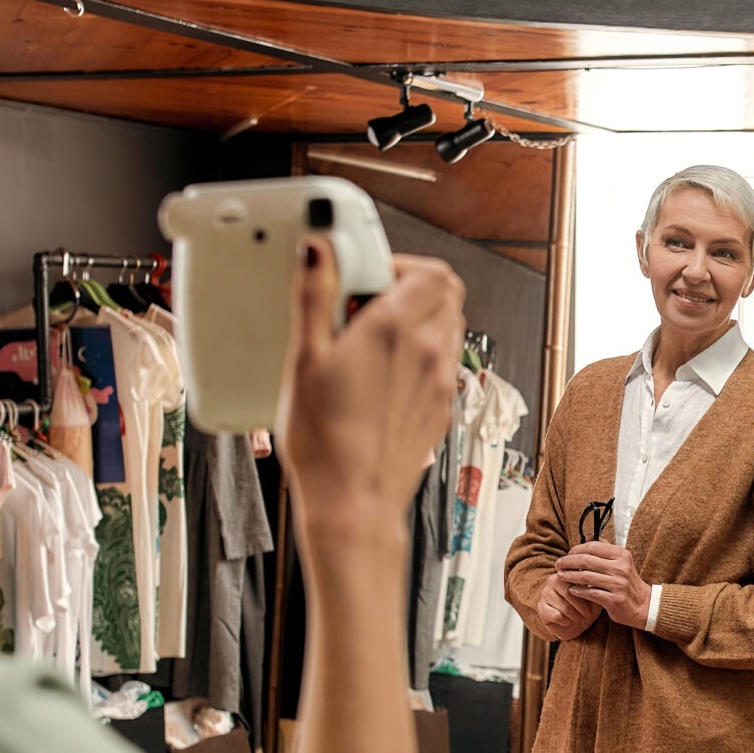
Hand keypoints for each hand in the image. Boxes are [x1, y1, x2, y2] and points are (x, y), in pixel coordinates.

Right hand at [277, 244, 462, 540]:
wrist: (352, 502)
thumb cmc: (325, 441)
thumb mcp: (305, 358)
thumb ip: (315, 296)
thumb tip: (319, 249)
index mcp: (395, 330)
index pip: (430, 270)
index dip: (399, 264)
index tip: (364, 276)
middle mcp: (428, 353)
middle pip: (446, 295)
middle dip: (411, 287)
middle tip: (368, 303)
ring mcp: (440, 384)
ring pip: (448, 328)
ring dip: (419, 320)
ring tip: (373, 339)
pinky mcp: (440, 411)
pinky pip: (443, 365)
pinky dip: (421, 356)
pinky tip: (382, 375)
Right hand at [534, 574, 600, 640]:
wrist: (577, 624)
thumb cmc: (588, 607)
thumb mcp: (596, 597)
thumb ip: (595, 587)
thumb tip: (597, 581)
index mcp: (568, 573)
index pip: (577, 579)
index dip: (587, 594)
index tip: (594, 604)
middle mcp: (553, 580)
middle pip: (569, 592)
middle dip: (582, 607)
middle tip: (588, 614)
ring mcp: (545, 593)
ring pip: (564, 606)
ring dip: (575, 616)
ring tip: (578, 618)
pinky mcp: (541, 608)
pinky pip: (556, 616)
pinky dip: (565, 621)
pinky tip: (567, 621)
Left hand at [554, 540, 652, 627]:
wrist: (643, 604)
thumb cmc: (627, 581)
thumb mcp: (621, 560)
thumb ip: (605, 547)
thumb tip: (588, 534)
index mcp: (621, 555)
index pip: (593, 547)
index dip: (576, 549)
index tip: (567, 554)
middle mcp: (621, 568)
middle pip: (586, 561)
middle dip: (568, 562)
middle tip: (558, 564)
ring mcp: (618, 584)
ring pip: (586, 577)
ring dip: (570, 576)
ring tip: (561, 576)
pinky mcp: (614, 599)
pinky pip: (590, 593)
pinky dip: (578, 590)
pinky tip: (571, 589)